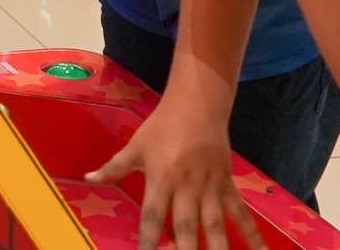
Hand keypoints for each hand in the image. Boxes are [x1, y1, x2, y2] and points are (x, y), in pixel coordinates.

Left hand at [88, 105, 262, 249]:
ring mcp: (210, 188)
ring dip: (218, 249)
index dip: (148, 241)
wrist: (198, 105)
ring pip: (215, 226)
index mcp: (161, 179)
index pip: (151, 217)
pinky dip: (252, 235)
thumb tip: (87, 178)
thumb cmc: (162, 126)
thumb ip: (114, 167)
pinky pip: (240, 214)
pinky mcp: (227, 185)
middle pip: (185, 227)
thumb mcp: (135, 146)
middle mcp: (186, 188)